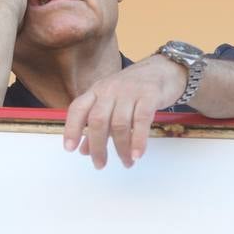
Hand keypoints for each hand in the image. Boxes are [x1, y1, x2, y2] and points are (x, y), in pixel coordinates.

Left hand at [63, 56, 187, 168]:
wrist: (164, 69)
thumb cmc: (134, 89)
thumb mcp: (112, 103)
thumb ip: (98, 126)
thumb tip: (83, 151)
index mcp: (97, 91)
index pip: (78, 108)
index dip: (71, 128)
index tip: (69, 149)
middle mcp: (110, 90)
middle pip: (98, 120)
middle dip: (97, 146)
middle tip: (100, 165)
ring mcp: (130, 91)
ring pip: (119, 123)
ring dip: (121, 148)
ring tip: (126, 163)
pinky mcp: (150, 95)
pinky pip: (142, 120)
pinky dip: (138, 140)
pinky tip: (137, 154)